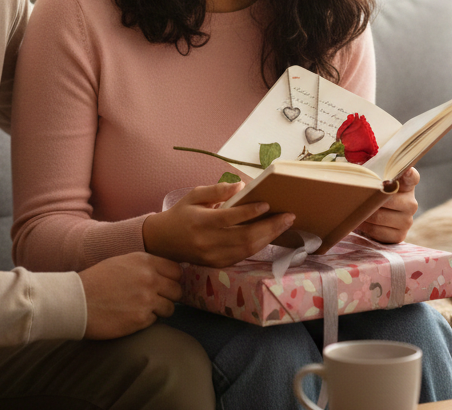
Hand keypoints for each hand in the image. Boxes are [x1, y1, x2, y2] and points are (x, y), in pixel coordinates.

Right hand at [78, 252, 182, 339]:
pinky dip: (146, 321)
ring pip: (170, 307)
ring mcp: (147, 299)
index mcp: (144, 261)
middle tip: (156, 300)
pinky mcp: (141, 318)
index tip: (166, 285)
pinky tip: (131, 316)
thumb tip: (166, 274)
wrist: (75, 301)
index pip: (177, 270)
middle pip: (177, 290)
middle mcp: (149, 278)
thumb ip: (145, 266)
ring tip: (142, 309)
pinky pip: (156, 321)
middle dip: (169, 296)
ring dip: (160, 310)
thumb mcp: (122, 262)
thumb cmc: (96, 281)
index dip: (173, 279)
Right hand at [142, 182, 294, 266]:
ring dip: (269, 237)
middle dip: (270, 227)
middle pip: (244, 236)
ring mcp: (213, 257)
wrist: (162, 242)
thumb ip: (217, 191)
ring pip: (247, 249)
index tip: (267, 204)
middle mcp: (207, 242)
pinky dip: (259, 245)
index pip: (228, 218)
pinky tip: (270, 235)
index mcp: (200, 222)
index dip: (249, 212)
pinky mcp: (217, 265)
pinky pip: (243, 256)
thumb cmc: (181, 214)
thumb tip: (241, 186)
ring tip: (285, 224)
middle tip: (289, 216)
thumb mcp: (194, 196)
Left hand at [357, 166, 419, 243]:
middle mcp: (411, 203)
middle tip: (356, 196)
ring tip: (355, 209)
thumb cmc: (372, 195)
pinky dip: (365, 227)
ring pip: (380, 216)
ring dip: (364, 213)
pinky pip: (378, 231)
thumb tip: (357, 164)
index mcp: (406, 185)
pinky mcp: (400, 236)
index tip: (404, 170)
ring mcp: (407, 220)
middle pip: (389, 199)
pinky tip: (359, 222)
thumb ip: (371, 171)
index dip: (408, 173)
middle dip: (370, 199)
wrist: (373, 221)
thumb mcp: (373, 181)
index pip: (412, 177)